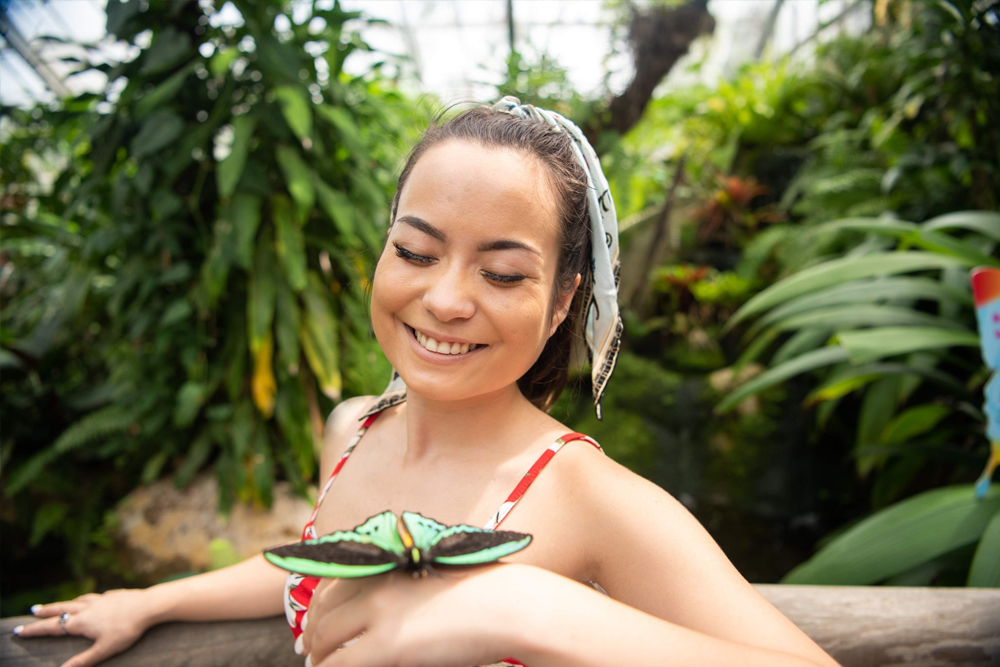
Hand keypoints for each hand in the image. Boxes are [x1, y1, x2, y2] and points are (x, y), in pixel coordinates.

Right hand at [12, 589, 154, 666]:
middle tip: (33, 611)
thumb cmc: (128, 629)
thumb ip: (83, 660)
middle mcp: (88, 608)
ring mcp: (101, 600)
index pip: (53, 626)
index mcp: (82, 622)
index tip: (19, 630)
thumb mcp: (105, 649)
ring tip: (58, 605)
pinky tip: (90, 599)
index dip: (35, 629)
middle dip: (46, 612)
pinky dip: (85, 599)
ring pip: (77, 601)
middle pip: (62, 609)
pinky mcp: (114, 595)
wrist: (150, 605)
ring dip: (65, 603)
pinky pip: (95, 597)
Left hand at [301, 562, 550, 666]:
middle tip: (308, 653)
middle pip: (324, 612)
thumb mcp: (438, 578)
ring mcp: (378, 614)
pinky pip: (340, 665)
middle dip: (312, 636)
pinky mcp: (386, 646)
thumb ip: (409, 588)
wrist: (512, 606)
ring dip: (318, 659)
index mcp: (390, 564)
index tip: (315, 624)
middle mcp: (377, 583)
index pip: (335, 583)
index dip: (319, 607)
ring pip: (325, 640)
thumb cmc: (488, 593)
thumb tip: (392, 609)